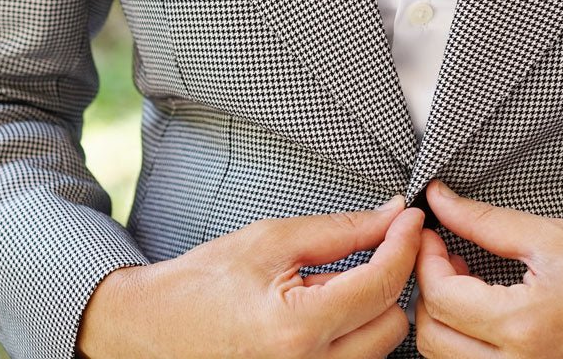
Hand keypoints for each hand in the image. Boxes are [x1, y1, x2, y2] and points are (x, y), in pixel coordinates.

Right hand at [77, 195, 423, 358]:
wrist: (152, 329)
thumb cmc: (202, 284)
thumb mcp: (271, 241)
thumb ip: (341, 230)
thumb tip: (392, 216)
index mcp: (296, 328)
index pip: (381, 284)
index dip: (403, 244)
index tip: (410, 219)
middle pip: (392, 323)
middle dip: (387, 281)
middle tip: (367, 250)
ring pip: (379, 349)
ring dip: (369, 312)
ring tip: (327, 289)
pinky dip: (351, 337)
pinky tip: (324, 315)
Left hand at [413, 180, 562, 358]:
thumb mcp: (552, 236)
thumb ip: (486, 221)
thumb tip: (441, 201)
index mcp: (525, 325)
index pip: (441, 297)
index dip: (426, 260)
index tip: (433, 235)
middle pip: (432, 336)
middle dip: (427, 290)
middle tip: (444, 255)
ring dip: (442, 318)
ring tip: (465, 281)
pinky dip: (464, 342)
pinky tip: (482, 311)